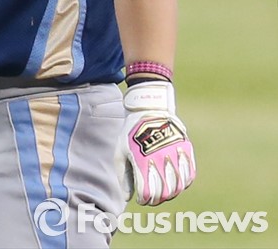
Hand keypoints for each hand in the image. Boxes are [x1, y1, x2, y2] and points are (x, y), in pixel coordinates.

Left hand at [115, 81, 195, 205]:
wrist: (148, 109)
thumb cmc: (131, 132)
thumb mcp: (120, 151)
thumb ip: (123, 175)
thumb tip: (129, 197)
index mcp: (143, 161)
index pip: (147, 193)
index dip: (144, 200)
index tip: (141, 199)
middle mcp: (161, 160)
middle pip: (164, 193)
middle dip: (156, 199)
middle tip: (151, 198)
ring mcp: (175, 155)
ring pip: (178, 187)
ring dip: (171, 194)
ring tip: (163, 192)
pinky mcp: (186, 150)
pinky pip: (189, 175)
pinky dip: (184, 183)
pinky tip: (177, 183)